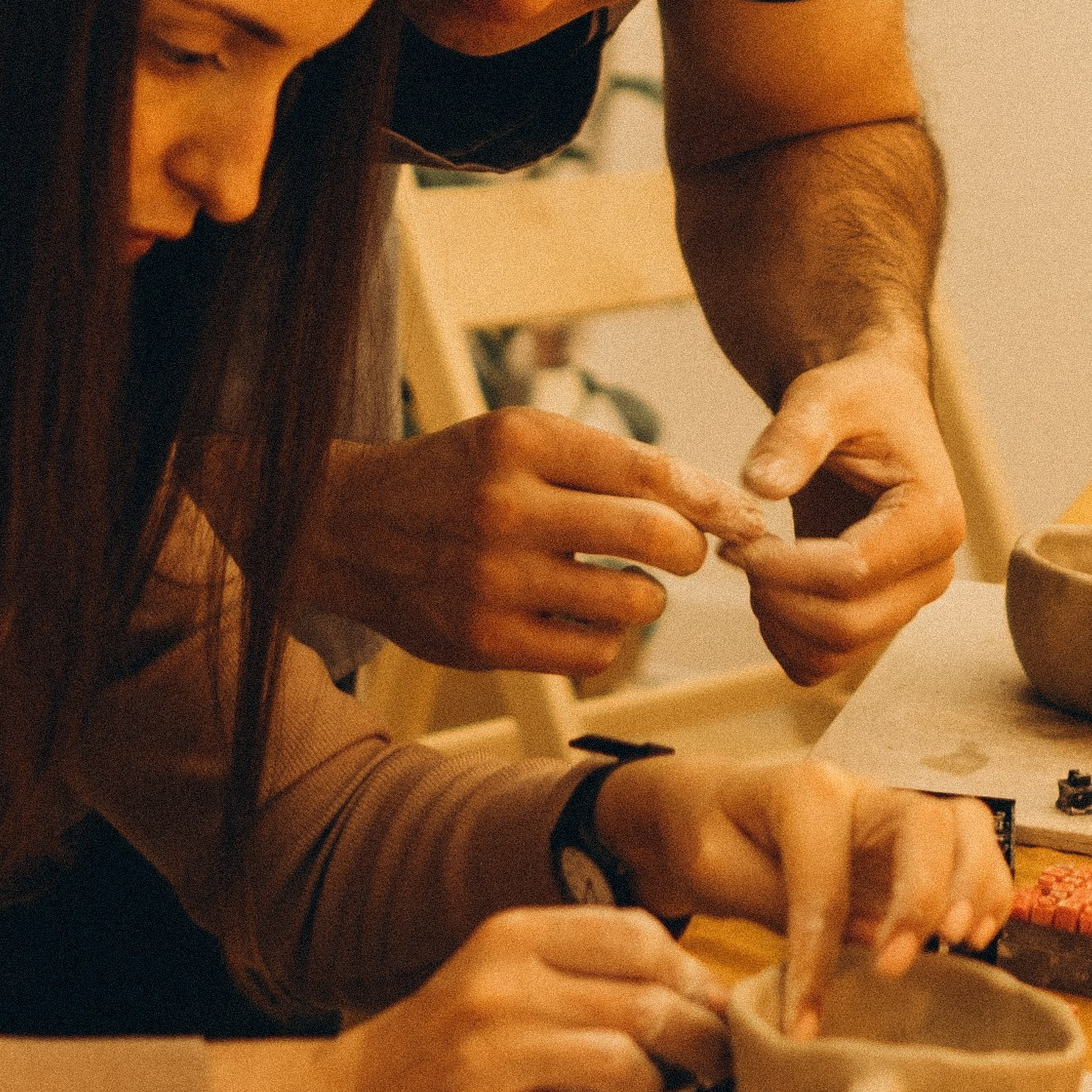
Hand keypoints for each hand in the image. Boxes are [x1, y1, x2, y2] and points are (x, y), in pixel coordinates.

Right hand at [304, 418, 723, 672]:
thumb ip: (605, 464)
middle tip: (688, 554)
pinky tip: (587, 618)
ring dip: (649, 597)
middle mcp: (506, 505)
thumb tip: (712, 502)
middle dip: (692, 550)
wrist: (350, 527)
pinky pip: (593, 652)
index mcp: (522, 440)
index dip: (711, 498)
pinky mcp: (484, 640)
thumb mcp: (519, 439)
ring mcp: (493, 578)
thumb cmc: (459, 478)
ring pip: (632, 601)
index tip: (741, 517)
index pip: (649, 469)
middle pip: (653, 536)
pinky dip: (608, 637)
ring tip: (630, 585)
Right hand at [328, 909, 730, 1091]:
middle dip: (700, 1041)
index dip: (691, 973)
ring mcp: (487, 1056)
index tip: (709, 1007)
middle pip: (645, 1002)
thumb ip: (577, 971)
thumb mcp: (495, 977)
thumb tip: (692, 990)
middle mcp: (501, 986)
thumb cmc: (438, 1047)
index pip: (635, 934)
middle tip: (715, 1068)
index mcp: (510, 936)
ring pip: (625, 1065)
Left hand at [599, 753, 1012, 1034]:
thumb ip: (774, 901)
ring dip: (975, 886)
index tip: (804, 1024)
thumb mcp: (713, 867)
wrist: (711, 806)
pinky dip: (989, 890)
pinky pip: (976, 848)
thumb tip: (838, 956)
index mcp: (805, 791)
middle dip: (922, 898)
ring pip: (966, 824)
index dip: (817, 957)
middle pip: (925, 823)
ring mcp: (895, 811)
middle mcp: (862, 791)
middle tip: (899, 966)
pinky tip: (972, 939)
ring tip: (959, 945)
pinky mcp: (915, 841)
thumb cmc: (710, 836)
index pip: (825, 877)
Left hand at [735, 351, 967, 687]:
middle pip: (847, 625)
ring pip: (835, 653)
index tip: (739, 540)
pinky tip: (766, 588)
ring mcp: (906, 602)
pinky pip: (826, 662)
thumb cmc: (855, 398)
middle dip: (777, 597)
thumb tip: (760, 485)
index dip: (786, 567)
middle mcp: (932, 572)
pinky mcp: (877, 617)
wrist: (871, 410)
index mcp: (934, 518)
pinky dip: (784, 639)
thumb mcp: (824, 396)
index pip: (855, 572)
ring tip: (750, 564)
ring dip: (777, 621)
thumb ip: (795, 434)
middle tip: (736, 552)